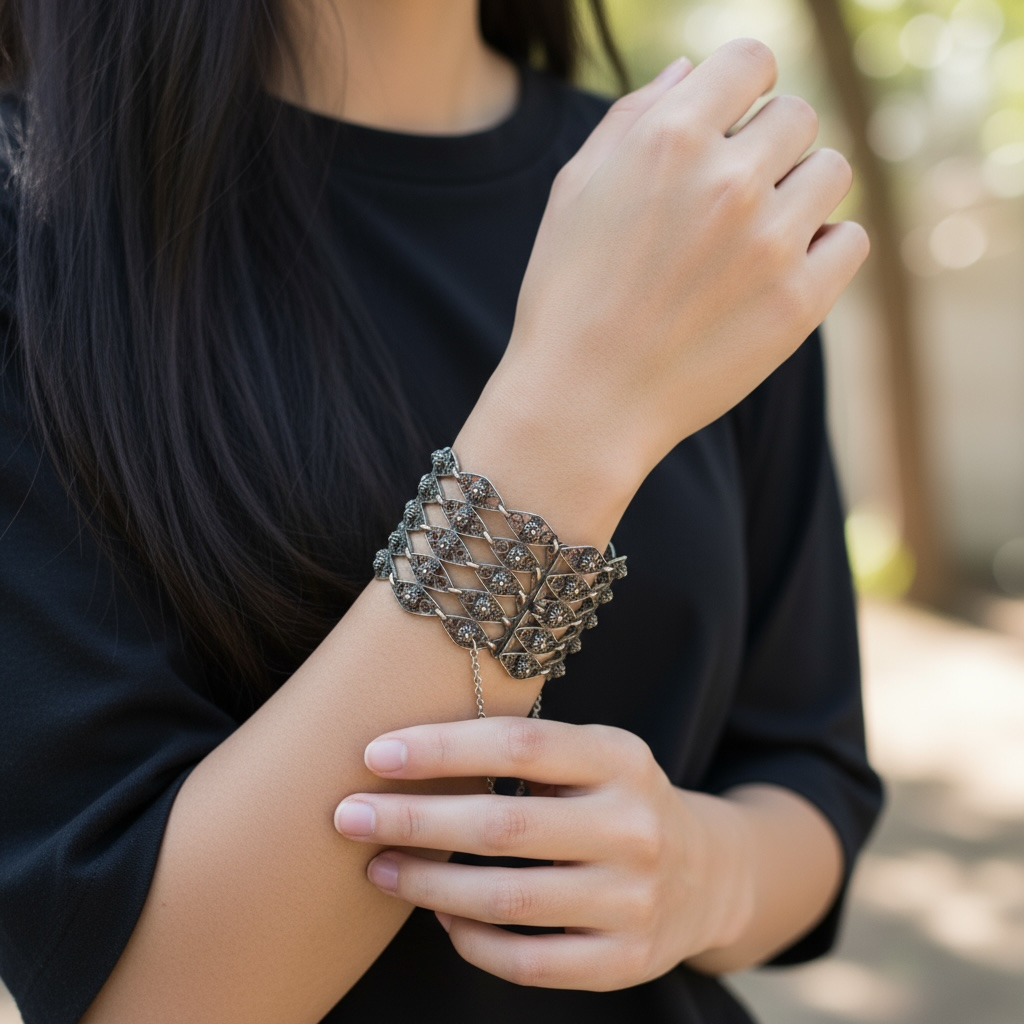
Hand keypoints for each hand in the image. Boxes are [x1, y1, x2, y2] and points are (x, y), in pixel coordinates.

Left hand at [333, 718, 753, 989]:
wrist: (707, 873)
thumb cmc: (616, 800)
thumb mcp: (593, 756)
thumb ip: (526, 750)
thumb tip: (407, 754)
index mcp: (621, 758)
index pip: (520, 744)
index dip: (443, 748)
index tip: (376, 753)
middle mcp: (635, 826)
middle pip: (503, 825)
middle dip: (414, 820)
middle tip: (347, 815)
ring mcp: (635, 900)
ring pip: (508, 898)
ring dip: (428, 886)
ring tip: (379, 867)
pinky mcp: (624, 961)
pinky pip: (528, 961)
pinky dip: (472, 940)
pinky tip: (440, 918)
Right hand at [487, 38, 867, 490]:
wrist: (581, 403)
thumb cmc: (567, 297)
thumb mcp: (574, 191)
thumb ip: (632, 117)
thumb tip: (690, 71)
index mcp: (669, 138)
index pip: (752, 60)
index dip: (744, 87)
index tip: (733, 121)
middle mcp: (728, 180)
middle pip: (797, 116)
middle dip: (768, 146)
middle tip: (731, 198)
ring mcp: (770, 243)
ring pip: (830, 171)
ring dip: (799, 192)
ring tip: (753, 237)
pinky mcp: (799, 302)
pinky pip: (848, 239)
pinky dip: (822, 248)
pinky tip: (778, 272)